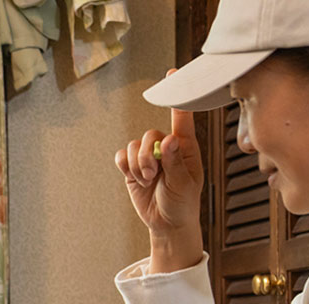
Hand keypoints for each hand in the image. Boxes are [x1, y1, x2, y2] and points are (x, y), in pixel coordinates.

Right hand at [114, 93, 203, 270]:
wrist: (167, 224)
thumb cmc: (183, 203)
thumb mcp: (184, 185)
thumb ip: (175, 162)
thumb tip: (169, 139)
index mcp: (185, 147)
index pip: (182, 117)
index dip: (177, 97)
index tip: (173, 75)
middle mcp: (167, 147)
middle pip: (150, 135)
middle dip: (147, 155)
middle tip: (152, 174)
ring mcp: (148, 157)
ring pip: (134, 146)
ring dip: (138, 165)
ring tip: (147, 181)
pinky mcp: (133, 168)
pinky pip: (122, 157)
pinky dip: (126, 167)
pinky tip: (136, 178)